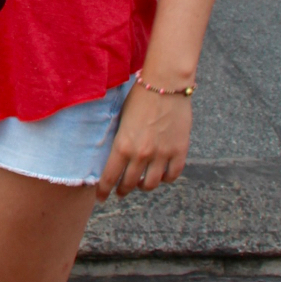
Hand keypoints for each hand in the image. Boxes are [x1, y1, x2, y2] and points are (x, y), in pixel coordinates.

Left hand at [96, 84, 191, 199]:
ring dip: (144, 186)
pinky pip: (172, 175)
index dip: (103, 190)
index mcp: (122, 145)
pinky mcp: (179, 151)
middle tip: (120, 191)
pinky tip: (161, 175)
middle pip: (130, 184)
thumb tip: (114, 156)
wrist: (165, 84)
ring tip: (141, 183)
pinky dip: (166, 178)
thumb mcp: (120, 119)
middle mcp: (141, 154)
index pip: (110, 177)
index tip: (100, 197)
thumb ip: (119, 140)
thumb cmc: (138, 96)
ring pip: (152, 184)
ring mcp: (162, 154)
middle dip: (122, 190)